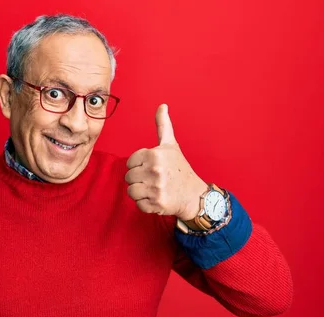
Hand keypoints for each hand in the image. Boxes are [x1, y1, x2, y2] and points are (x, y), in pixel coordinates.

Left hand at [125, 104, 207, 220]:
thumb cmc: (180, 168)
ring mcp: (156, 188)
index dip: (139, 166)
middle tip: (154, 180)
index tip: (152, 168)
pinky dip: (145, 204)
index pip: (130, 162)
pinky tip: (157, 198)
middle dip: (139, 180)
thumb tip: (162, 105)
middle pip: (128, 177)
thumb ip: (163, 125)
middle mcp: (155, 170)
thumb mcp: (171, 145)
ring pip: (131, 191)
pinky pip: (138, 204)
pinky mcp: (156, 203)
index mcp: (154, 154)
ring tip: (154, 189)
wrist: (195, 195)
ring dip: (141, 192)